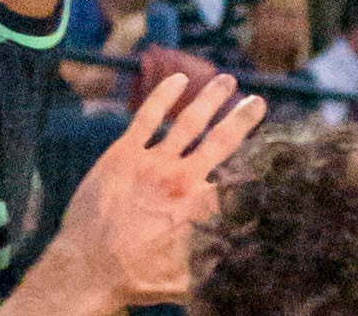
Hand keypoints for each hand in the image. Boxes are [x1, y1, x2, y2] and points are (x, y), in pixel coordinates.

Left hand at [43, 70, 266, 312]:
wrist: (87, 268)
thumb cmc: (137, 278)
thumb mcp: (188, 278)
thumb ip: (217, 259)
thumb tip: (244, 247)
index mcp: (200, 208)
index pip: (238, 179)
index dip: (256, 168)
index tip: (270, 155)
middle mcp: (181, 178)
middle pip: (221, 141)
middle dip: (242, 119)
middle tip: (258, 101)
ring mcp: (151, 162)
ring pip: (188, 121)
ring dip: (209, 99)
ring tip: (225, 80)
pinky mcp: (123, 153)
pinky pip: (147, 117)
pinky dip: (163, 96)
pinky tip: (176, 79)